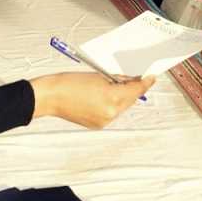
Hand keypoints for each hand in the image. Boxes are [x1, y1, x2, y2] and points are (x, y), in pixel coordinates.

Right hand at [30, 73, 155, 127]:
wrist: (50, 97)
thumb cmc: (70, 82)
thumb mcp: (98, 75)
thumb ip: (117, 79)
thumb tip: (130, 80)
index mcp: (113, 97)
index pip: (136, 89)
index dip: (145, 82)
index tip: (151, 77)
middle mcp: (111, 112)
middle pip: (131, 100)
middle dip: (133, 89)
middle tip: (135, 78)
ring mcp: (105, 121)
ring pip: (121, 107)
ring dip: (122, 97)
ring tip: (112, 85)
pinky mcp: (98, 125)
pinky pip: (111, 113)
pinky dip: (111, 104)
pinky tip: (103, 96)